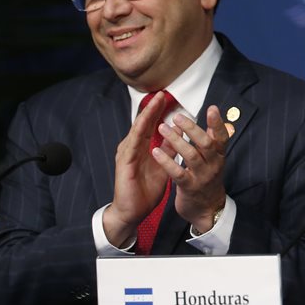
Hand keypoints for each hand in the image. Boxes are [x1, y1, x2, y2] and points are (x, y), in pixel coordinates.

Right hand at [104, 93, 172, 247]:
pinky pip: (132, 147)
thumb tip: (179, 133)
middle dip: (151, 108)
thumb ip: (169, 150)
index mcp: (142, 148)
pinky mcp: (124, 164)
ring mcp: (127, 154)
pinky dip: (138, 135)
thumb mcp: (163, 166)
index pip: (150, 126)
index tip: (167, 98)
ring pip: (137, 130)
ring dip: (145, 116)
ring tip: (153, 103)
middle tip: (160, 93)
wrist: (132, 211)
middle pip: (143, 124)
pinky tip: (143, 125)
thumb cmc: (146, 189)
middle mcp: (132, 148)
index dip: (158, 112)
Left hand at [154, 105, 228, 232]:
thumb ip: (211, 143)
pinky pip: (178, 172)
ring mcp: (202, 176)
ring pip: (191, 155)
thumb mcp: (213, 161)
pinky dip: (166, 161)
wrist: (206, 209)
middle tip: (176, 116)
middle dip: (191, 128)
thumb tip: (213, 120)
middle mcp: (214, 165)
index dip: (217, 123)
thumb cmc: (206, 180)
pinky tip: (156, 151)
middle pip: (205, 143)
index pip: (221, 137)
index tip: (211, 108)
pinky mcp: (189, 187)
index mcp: (219, 156)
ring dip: (176, 140)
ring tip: (162, 128)